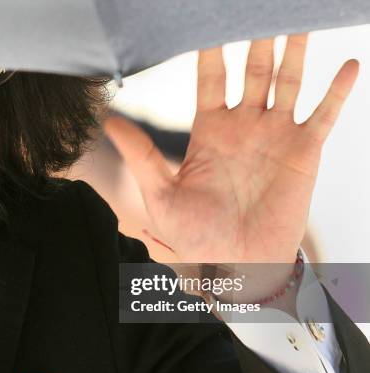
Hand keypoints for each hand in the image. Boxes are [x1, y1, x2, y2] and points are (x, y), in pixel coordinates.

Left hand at [106, 34, 358, 265]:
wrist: (235, 264)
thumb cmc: (195, 234)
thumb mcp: (161, 195)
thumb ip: (141, 156)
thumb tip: (110, 122)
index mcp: (209, 129)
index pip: (210, 77)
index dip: (210, 48)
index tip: (206, 17)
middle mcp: (244, 124)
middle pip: (252, 68)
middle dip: (255, 36)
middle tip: (256, 5)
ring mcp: (276, 135)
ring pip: (288, 80)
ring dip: (295, 50)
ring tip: (298, 18)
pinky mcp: (304, 151)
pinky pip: (324, 115)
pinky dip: (337, 91)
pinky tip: (349, 66)